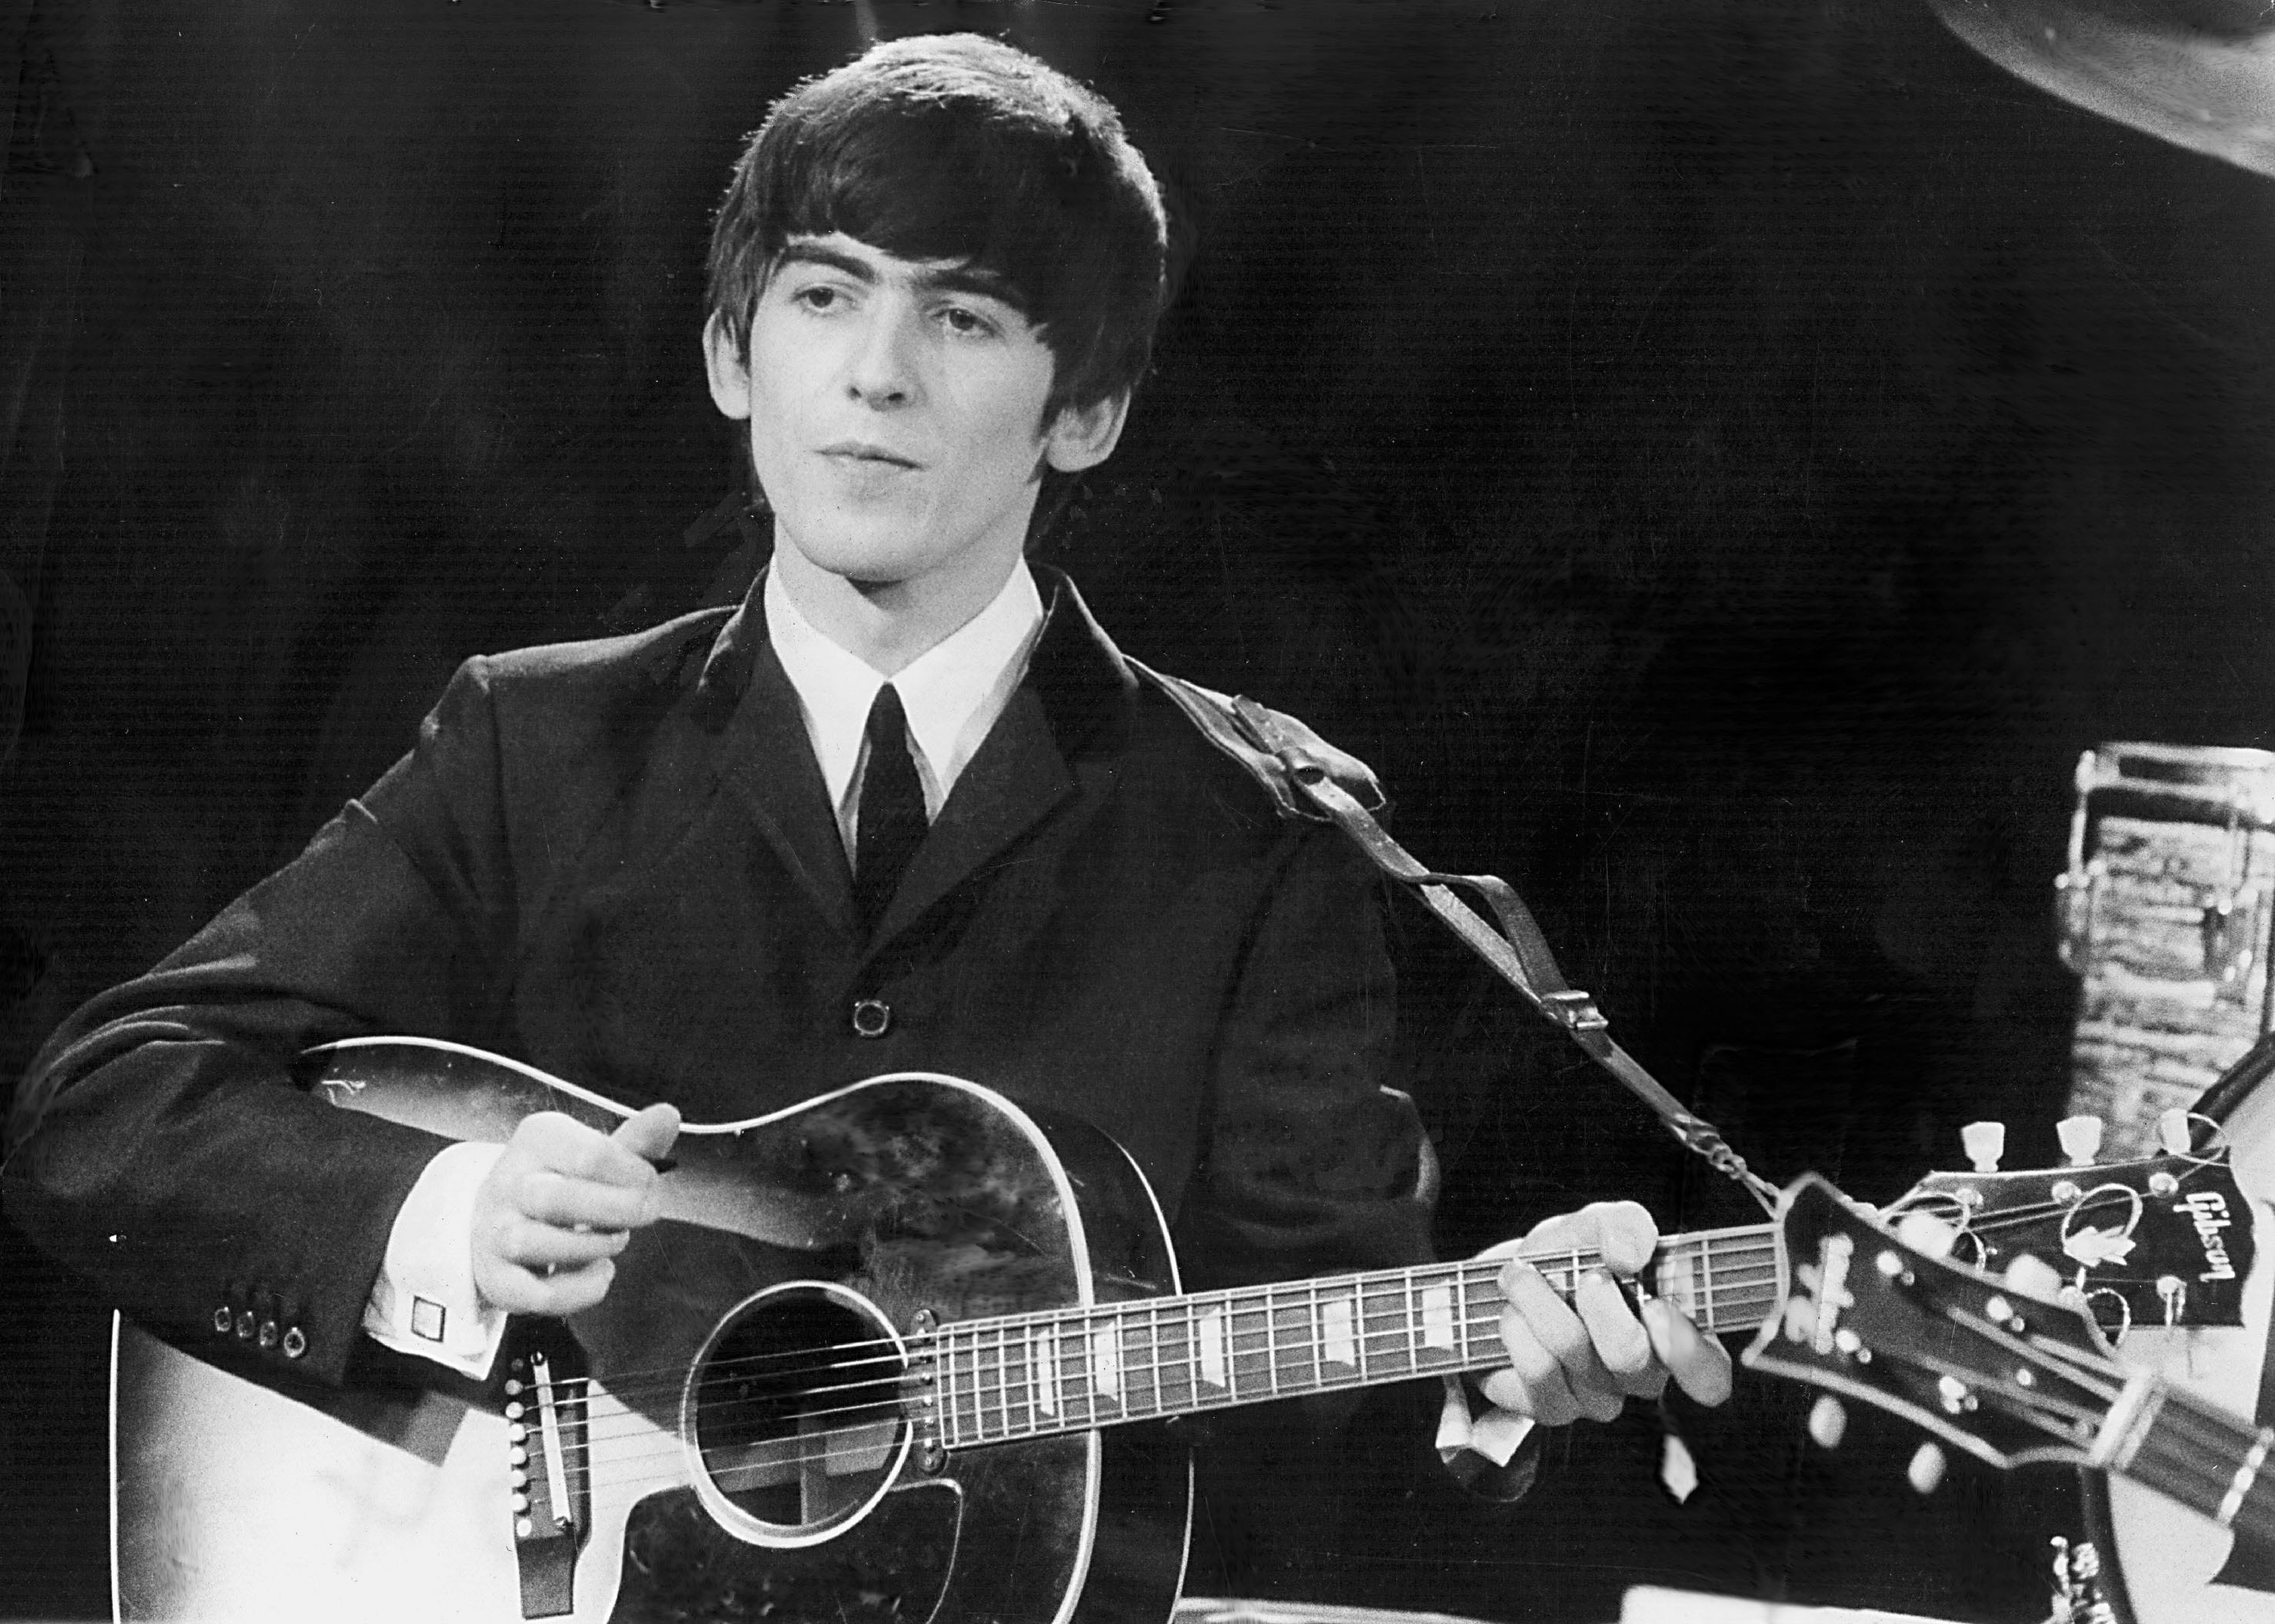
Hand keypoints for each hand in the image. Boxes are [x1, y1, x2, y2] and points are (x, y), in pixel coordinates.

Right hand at [470, 1103, 679, 1316]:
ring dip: (594, 1247)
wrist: (499, 1217)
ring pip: (540, 1245)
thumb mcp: (596, 1153)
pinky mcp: (496, 1277)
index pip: (590, 1156)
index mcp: (538, 1139)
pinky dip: (581, 1290)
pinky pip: (537, 1294)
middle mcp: (507, 1182)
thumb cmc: (561, 1182)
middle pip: (558, 1199)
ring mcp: (494, 1231)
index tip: (651, 1186)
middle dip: (617, 1212)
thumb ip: (635, 1142)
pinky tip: (600, 1272)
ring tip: (613, 1239)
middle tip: (643, 1214)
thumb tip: (668, 1115)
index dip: (635, 1176)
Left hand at [1477, 1199, 1733, 1425]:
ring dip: (1539, 1304)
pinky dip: (1517, 1330)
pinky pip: (1536, 1373)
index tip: (1655, 1305)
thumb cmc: (1569, 1255)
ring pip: (1573, 1357)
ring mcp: (1597, 1397)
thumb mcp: (1599, 1225)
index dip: (1687, 1351)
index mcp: (1673, 1335)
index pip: (1708, 1374)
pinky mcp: (1551, 1407)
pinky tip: (1512, 1313)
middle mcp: (1640, 1374)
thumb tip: (1629, 1253)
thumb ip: (1624, 1225)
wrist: (1507, 1279)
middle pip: (1630, 1359)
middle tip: (1582, 1275)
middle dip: (1598, 1306)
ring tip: (1522, 1277)